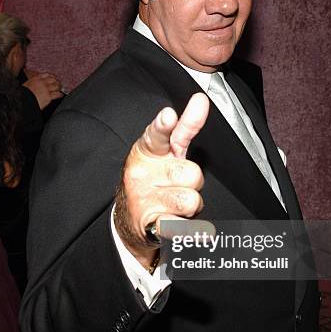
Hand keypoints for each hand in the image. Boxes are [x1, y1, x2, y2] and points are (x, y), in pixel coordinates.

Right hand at [23, 72, 62, 109]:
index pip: (47, 75)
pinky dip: (60, 95)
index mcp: (36, 79)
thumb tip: (34, 84)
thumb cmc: (23, 95)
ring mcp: (46, 89)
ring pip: (56, 86)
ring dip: (59, 88)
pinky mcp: (48, 96)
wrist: (24, 101)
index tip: (53, 78)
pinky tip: (60, 95)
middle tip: (58, 84)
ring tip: (60, 89)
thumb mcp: (26, 85)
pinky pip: (57, 94)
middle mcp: (42, 82)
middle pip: (53, 80)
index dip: (52, 77)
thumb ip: (32, 83)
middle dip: (57, 82)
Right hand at [114, 93, 209, 267]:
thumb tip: (201, 99)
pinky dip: (194, 232)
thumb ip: (183, 128)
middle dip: (194, 182)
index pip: (157, 135)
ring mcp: (145, 201)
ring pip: (191, 201)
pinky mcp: (151, 226)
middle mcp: (141, 174)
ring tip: (178, 205)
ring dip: (193, 206)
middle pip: (192, 173)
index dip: (163, 126)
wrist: (129, 221)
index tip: (169, 116)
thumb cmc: (153, 180)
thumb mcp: (164, 153)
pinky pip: (184, 227)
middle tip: (180, 185)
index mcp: (146, 151)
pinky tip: (193, 231)